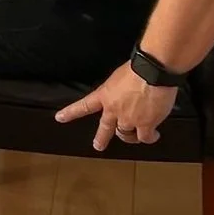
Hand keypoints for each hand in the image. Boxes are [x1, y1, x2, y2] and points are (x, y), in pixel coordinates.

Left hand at [57, 63, 177, 149]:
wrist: (152, 72)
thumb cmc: (138, 68)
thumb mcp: (118, 77)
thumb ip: (118, 90)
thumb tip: (126, 95)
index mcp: (104, 95)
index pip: (83, 106)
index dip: (71, 113)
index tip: (60, 118)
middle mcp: (113, 110)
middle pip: (105, 128)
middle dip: (101, 138)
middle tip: (98, 146)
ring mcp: (128, 119)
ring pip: (126, 135)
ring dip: (131, 137)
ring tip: (136, 137)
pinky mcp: (145, 125)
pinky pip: (145, 137)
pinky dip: (149, 138)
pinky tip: (154, 136)